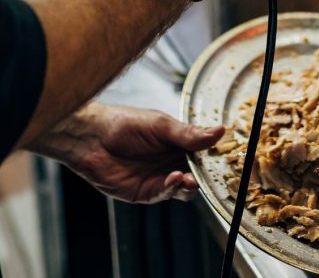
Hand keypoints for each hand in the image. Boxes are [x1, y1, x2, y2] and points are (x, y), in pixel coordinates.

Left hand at [26, 103, 223, 203]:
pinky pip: (166, 194)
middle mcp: (171, 162)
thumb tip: (220, 131)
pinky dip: (173, 188)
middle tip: (211, 174)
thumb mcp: (161, 125)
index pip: (203, 153)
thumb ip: (188, 134)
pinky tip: (174, 178)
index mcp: (178, 143)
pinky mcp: (146, 193)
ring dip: (190, 185)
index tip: (226, 157)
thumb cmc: (124, 124)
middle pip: (198, 174)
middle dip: (206, 176)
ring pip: (185, 189)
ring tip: (189, 177)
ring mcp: (159, 178)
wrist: (92, 138)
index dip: (214, 157)